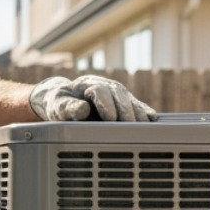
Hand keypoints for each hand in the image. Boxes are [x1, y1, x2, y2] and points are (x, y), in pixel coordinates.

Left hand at [28, 75, 157, 121]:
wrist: (64, 99)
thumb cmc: (58, 104)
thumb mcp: (58, 105)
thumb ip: (68, 107)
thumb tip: (83, 109)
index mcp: (87, 84)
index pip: (99, 91)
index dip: (105, 103)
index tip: (110, 118)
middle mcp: (104, 85)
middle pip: (118, 94)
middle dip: (125, 109)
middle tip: (130, 125)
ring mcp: (115, 93)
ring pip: (129, 98)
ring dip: (137, 111)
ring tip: (143, 125)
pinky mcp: (122, 101)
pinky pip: (135, 104)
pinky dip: (144, 110)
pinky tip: (152, 118)